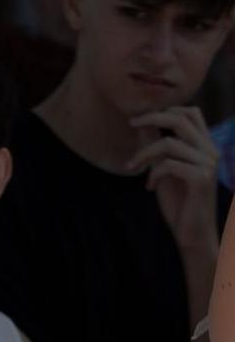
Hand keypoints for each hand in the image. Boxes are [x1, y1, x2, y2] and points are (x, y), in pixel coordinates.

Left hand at [129, 106, 220, 253]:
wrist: (192, 232)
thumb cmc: (178, 201)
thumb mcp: (163, 169)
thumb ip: (156, 148)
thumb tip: (141, 124)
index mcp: (204, 146)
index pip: (192, 113)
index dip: (166, 109)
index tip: (140, 117)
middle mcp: (210, 150)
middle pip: (181, 119)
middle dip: (152, 117)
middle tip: (131, 123)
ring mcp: (207, 164)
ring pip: (169, 143)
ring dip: (143, 154)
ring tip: (133, 167)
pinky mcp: (201, 179)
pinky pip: (168, 164)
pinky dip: (153, 174)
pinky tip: (150, 187)